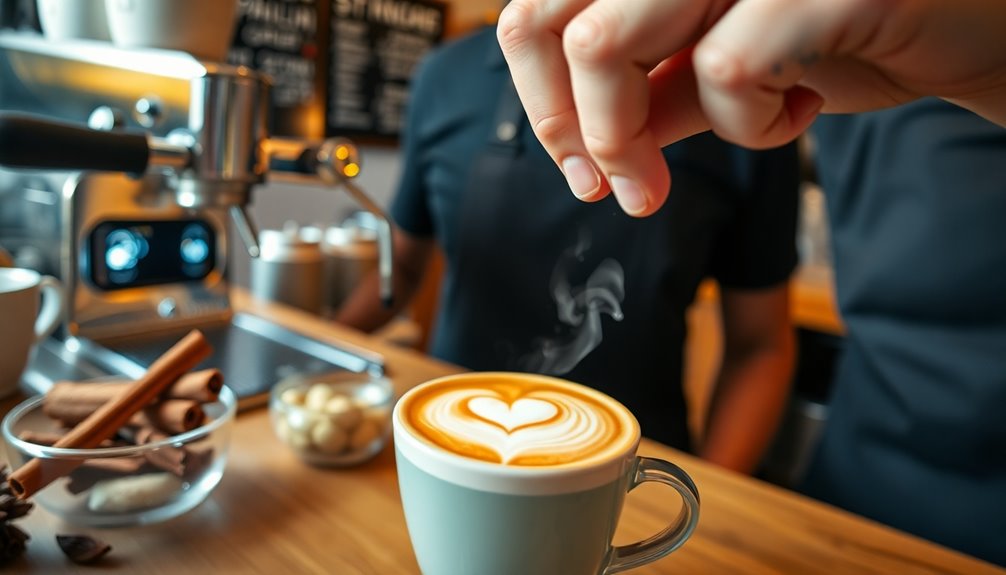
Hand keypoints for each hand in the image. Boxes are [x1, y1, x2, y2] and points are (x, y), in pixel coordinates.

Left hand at [498, 0, 1005, 215]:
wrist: (973, 27)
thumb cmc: (848, 37)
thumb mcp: (724, 66)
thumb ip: (651, 90)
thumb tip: (581, 144)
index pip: (538, 7)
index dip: (541, 98)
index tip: (579, 167)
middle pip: (553, 27)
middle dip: (570, 129)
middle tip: (612, 187)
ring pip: (606, 45)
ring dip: (634, 134)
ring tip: (704, 150)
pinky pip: (722, 73)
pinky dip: (751, 127)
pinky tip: (800, 109)